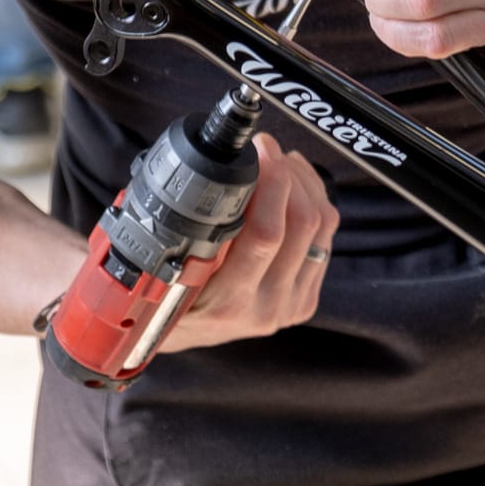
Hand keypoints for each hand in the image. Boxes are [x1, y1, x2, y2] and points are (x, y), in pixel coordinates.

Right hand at [158, 133, 338, 351]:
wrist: (173, 337)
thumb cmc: (160, 298)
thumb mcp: (157, 270)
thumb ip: (183, 234)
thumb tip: (206, 174)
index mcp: (228, 303)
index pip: (266, 235)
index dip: (271, 183)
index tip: (256, 151)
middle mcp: (267, 307)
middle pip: (302, 223)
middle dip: (287, 173)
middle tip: (265, 148)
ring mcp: (292, 305)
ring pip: (322, 226)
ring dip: (304, 182)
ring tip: (279, 160)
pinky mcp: (307, 298)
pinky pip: (327, 237)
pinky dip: (316, 199)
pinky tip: (296, 182)